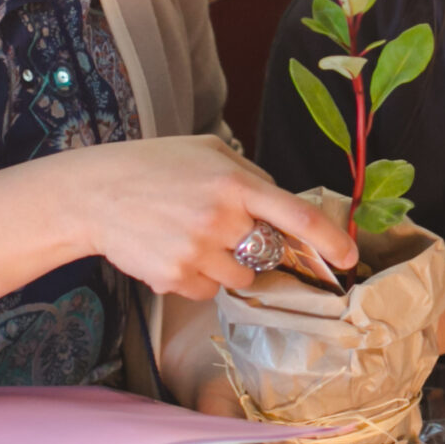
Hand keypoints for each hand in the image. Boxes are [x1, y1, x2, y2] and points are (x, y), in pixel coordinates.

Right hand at [59, 135, 355, 300]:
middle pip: (268, 254)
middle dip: (256, 248)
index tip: (350, 258)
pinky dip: (197, 278)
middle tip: (223, 229)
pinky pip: (207, 292)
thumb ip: (252, 176)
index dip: (331, 240)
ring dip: (226, 265)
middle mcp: (221, 220)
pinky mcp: (175, 278)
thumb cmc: (155, 166)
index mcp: (235, 183)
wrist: (94, 194)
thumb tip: (286, 206)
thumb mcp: (208, 152)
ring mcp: (197, 252)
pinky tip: (171, 250)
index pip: (298, 216)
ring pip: (240, 279)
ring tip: (189, 236)